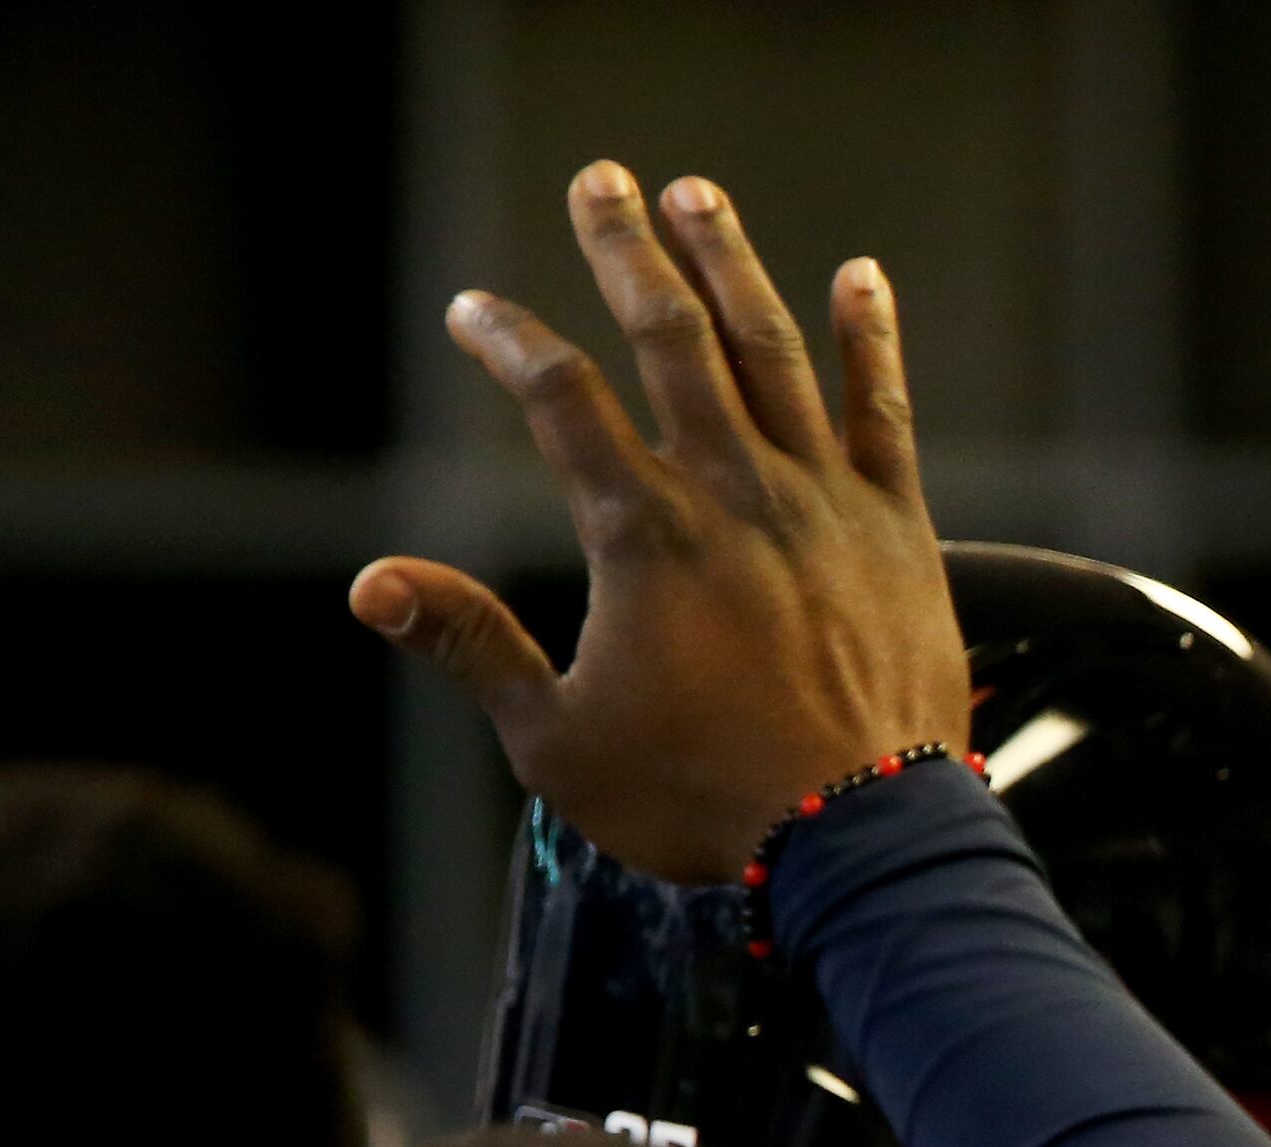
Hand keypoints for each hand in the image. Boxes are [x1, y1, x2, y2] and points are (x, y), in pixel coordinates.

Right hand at [347, 164, 971, 883]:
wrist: (861, 841)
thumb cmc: (705, 802)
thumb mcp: (558, 741)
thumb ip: (470, 645)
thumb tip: (372, 585)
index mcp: (644, 535)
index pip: (560, 400)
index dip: (509, 341)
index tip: (474, 310)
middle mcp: (735, 494)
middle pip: (671, 338)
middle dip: (626, 251)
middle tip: (600, 180)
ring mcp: (823, 503)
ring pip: (771, 353)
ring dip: (731, 264)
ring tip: (697, 194)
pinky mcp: (898, 531)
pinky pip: (883, 413)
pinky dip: (871, 341)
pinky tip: (861, 277)